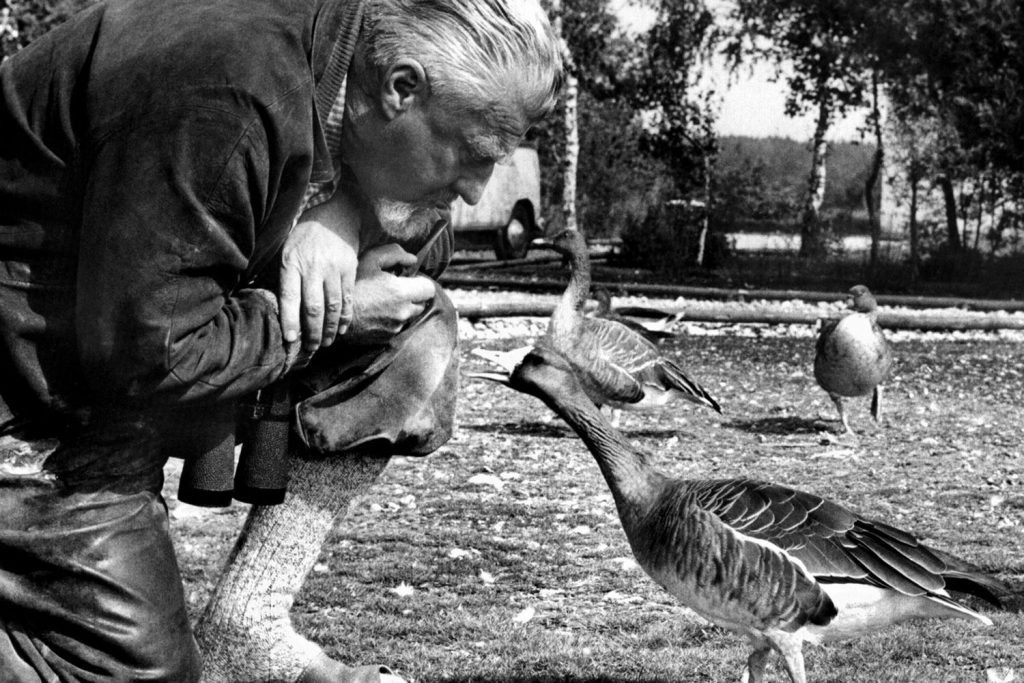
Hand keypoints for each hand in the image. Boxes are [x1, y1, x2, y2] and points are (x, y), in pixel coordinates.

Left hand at [278, 219, 356, 366]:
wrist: (338, 217)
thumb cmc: (306, 237)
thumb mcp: (287, 249)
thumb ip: (284, 275)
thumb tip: (278, 306)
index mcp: (292, 263)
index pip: (290, 297)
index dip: (290, 320)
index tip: (290, 340)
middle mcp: (313, 267)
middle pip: (313, 307)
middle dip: (312, 332)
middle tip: (311, 348)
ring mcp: (333, 269)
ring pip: (332, 306)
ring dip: (329, 329)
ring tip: (325, 343)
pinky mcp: (349, 270)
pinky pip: (348, 299)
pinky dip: (345, 317)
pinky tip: (340, 329)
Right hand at [342, 244, 436, 344]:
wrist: (333, 315)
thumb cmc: (352, 284)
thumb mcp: (370, 259)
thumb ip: (395, 254)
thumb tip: (412, 260)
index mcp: (402, 292)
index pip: (429, 288)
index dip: (421, 282)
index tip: (409, 279)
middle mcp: (403, 312)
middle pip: (422, 303)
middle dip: (413, 296)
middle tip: (395, 289)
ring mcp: (396, 327)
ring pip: (409, 316)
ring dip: (403, 308)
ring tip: (383, 301)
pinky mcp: (387, 338)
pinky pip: (397, 326)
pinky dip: (392, 319)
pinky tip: (376, 312)